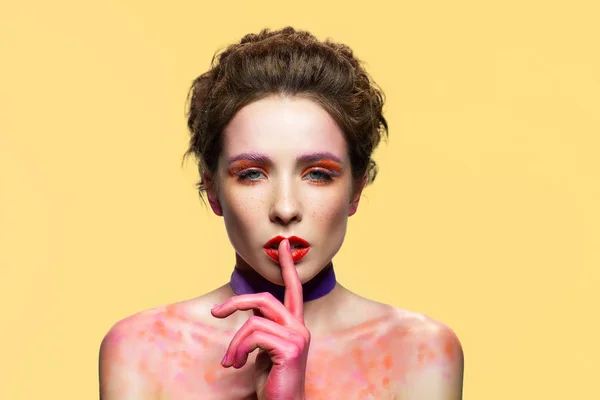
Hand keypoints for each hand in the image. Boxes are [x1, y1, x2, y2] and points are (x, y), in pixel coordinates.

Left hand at [211, 238, 309, 399]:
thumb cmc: (274, 383)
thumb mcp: (265, 351)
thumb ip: (262, 330)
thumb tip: (248, 317)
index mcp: (294, 326)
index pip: (293, 290)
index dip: (287, 267)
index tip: (282, 246)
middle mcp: (300, 327)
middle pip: (264, 299)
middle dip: (236, 303)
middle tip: (215, 313)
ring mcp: (297, 337)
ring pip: (253, 322)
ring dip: (234, 343)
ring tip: (230, 361)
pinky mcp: (290, 348)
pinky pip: (253, 335)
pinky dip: (238, 350)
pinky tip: (237, 365)